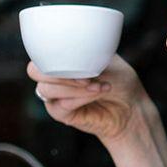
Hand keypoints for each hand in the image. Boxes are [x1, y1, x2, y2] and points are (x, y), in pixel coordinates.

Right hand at [28, 55, 147, 143]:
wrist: (132, 106)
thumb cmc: (120, 80)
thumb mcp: (106, 59)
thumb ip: (86, 54)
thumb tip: (73, 52)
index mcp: (61, 59)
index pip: (40, 52)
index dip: (53, 55)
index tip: (80, 57)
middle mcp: (54, 77)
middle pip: (34, 71)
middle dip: (59, 73)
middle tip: (87, 77)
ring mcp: (56, 96)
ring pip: (47, 89)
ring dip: (75, 87)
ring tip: (99, 86)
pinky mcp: (61, 114)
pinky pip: (60, 105)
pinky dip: (80, 98)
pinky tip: (96, 93)